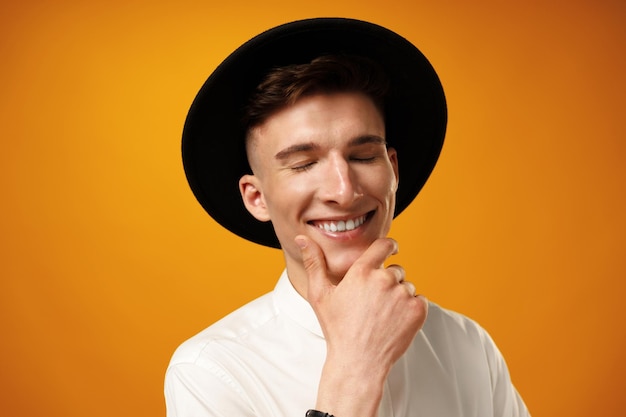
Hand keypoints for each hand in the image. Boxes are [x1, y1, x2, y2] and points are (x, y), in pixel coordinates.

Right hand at [295, 235, 427, 416]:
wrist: (358, 362)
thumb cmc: (337, 329)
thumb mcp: (320, 295)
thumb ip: (314, 262)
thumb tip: (302, 239)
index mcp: (362, 271)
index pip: (384, 245)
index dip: (389, 246)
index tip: (392, 250)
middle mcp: (384, 279)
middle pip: (396, 270)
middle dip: (388, 282)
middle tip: (374, 303)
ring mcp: (403, 294)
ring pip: (407, 286)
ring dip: (400, 296)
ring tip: (383, 315)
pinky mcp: (417, 310)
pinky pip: (420, 300)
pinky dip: (412, 309)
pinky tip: (395, 321)